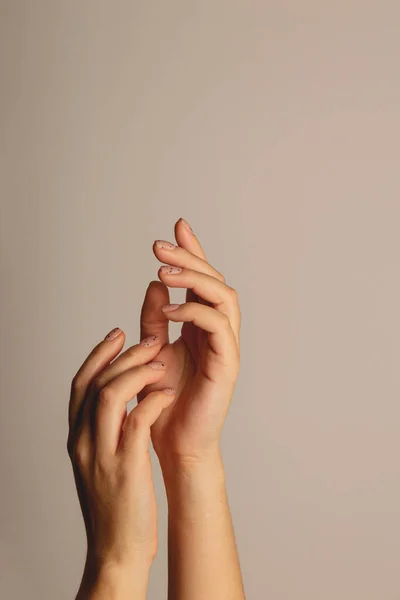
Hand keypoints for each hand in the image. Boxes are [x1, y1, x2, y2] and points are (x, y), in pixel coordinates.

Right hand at [67, 327, 175, 597]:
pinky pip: (137, 421)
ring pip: (110, 394)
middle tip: (148, 339)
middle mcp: (84, 441)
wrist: (117, 550)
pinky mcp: (125, 467)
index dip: (98, 354)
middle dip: (122, 355)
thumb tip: (122, 398)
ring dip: (137, 371)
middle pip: (95, 382)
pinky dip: (153, 400)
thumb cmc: (116, 504)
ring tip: (160, 362)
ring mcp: (101, 454)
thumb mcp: (104, 460)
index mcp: (78, 438)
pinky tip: (168, 393)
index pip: (80, 384)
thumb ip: (107, 429)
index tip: (118, 334)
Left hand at [138, 218, 240, 468]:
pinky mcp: (228, 362)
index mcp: (201, 325)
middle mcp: (218, 331)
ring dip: (195, 278)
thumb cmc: (165, 400)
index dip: (193, 252)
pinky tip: (168, 308)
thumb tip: (154, 283)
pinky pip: (219, 326)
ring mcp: (226, 345)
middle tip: (160, 245)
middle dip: (190, 258)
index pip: (202, 281)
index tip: (177, 226)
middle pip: (215, 281)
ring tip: (164, 269)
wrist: (175, 442)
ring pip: (224, 297)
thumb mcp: (152, 349)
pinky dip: (195, 311)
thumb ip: (155, 319)